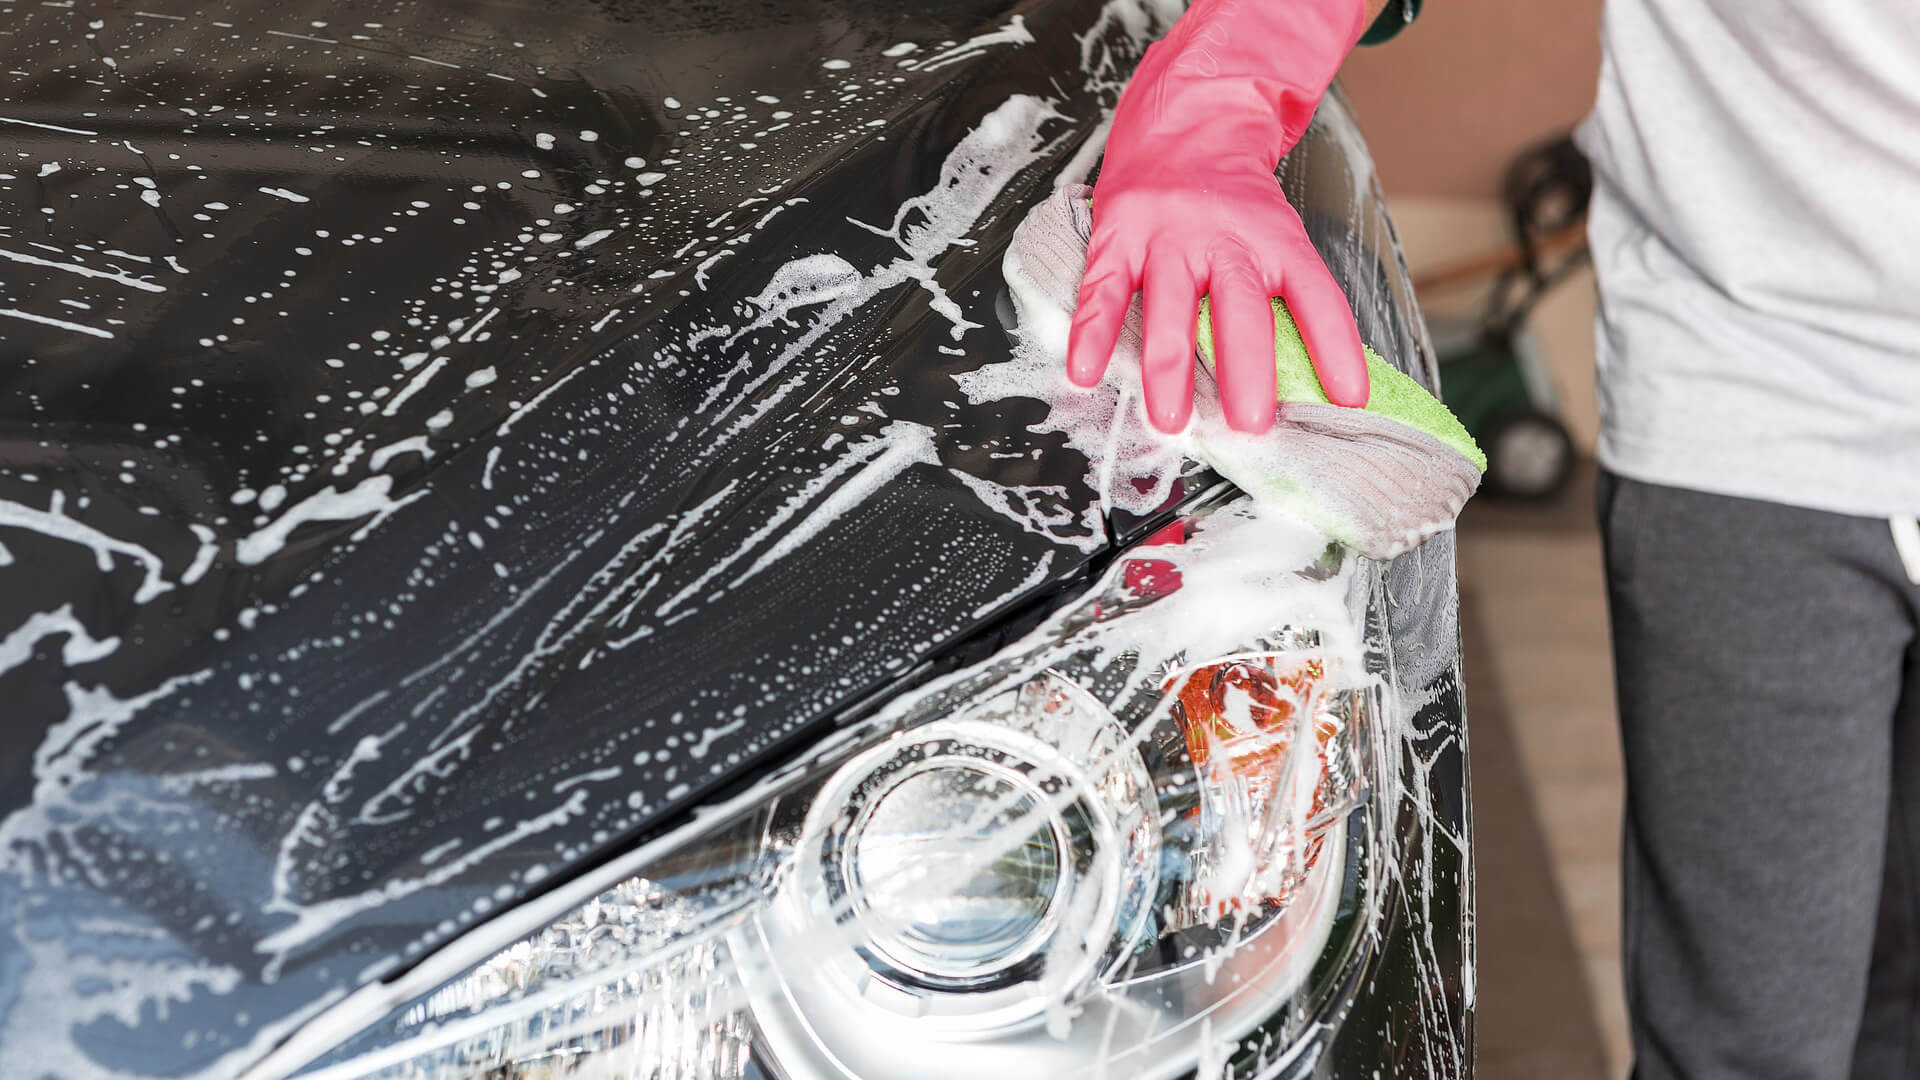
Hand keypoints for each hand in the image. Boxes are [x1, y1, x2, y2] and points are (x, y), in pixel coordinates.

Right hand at [1066, 0, 1371, 434]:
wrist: (1187, 116)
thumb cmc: (1234, 198)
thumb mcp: (1276, 233)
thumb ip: (1287, 299)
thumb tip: (1318, 384)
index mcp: (1276, 239)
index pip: (1316, 295)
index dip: (1336, 347)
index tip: (1349, 397)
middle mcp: (1226, 238)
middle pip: (1241, 309)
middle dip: (1247, 370)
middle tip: (1251, 423)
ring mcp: (1168, 236)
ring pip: (1172, 307)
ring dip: (1170, 368)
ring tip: (1172, 420)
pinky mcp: (1119, 234)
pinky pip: (1104, 291)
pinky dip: (1092, 335)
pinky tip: (1085, 373)